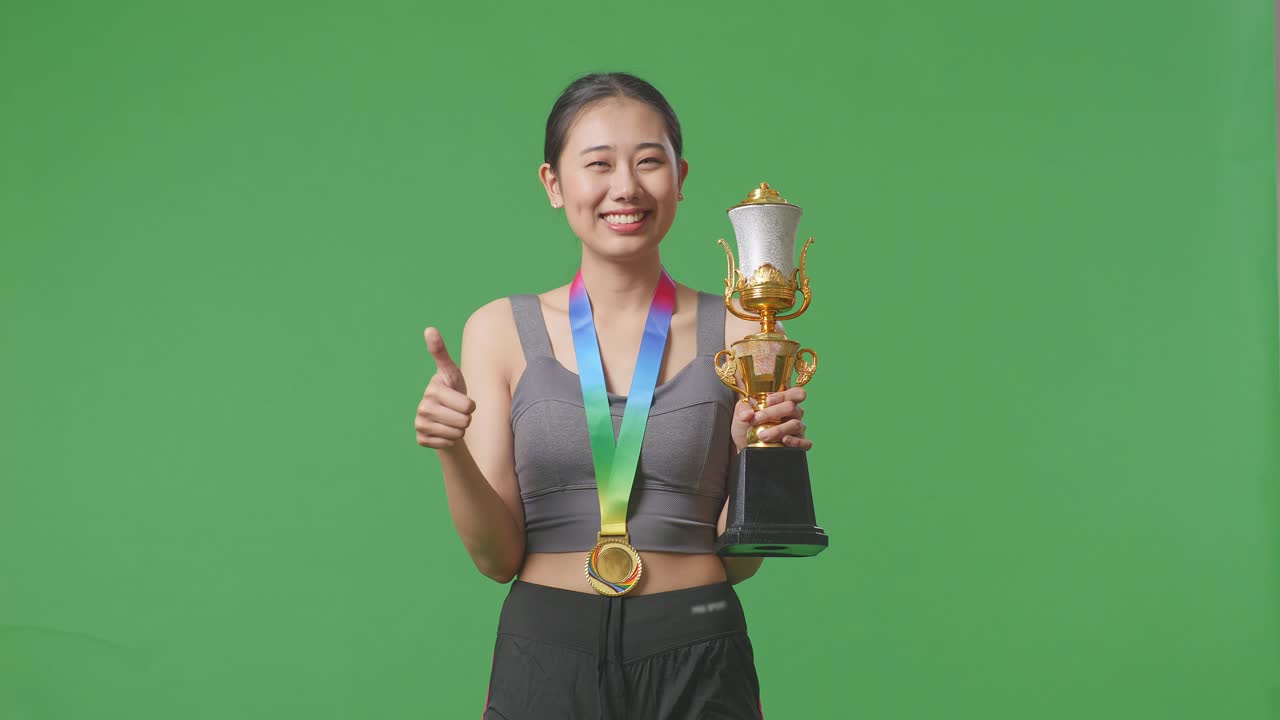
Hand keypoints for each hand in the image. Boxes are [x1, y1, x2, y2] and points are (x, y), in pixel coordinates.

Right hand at [415, 327, 476, 449]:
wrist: (444, 417)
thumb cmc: (452, 391)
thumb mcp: (452, 373)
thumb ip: (441, 352)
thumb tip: (428, 328)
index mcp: (432, 389)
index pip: (467, 405)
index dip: (469, 405)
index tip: (456, 398)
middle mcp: (422, 406)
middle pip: (464, 421)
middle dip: (466, 418)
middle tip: (458, 411)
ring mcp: (420, 423)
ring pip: (457, 433)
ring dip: (460, 429)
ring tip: (452, 420)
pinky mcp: (421, 439)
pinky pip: (448, 443)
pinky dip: (451, 440)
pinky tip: (444, 431)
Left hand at [730, 387, 810, 452]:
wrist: (745, 446)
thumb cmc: (747, 426)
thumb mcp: (741, 414)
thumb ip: (743, 408)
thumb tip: (748, 413)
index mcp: (784, 401)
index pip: (796, 393)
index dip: (784, 395)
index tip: (767, 401)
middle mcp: (794, 414)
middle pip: (791, 408)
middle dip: (772, 413)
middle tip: (756, 420)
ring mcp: (798, 429)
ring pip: (796, 424)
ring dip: (778, 430)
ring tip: (762, 436)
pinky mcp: (799, 444)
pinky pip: (805, 442)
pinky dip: (795, 441)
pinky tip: (784, 441)